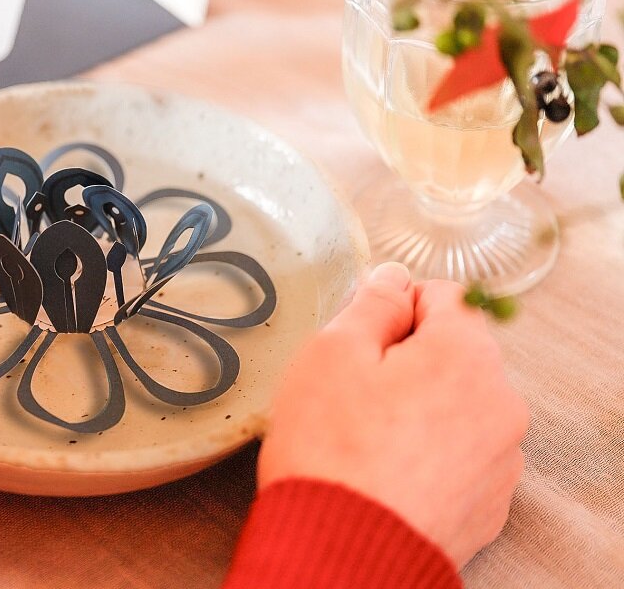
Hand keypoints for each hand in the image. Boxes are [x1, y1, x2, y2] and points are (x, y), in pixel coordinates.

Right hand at [257, 263, 528, 567]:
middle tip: (352, 391)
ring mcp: (500, 459)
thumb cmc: (331, 449)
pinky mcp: (488, 503)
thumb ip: (371, 303)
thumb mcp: (332, 351)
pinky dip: (427, 453)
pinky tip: (384, 470)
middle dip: (406, 360)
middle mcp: (500, 403)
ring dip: (418, 407)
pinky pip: (459, 454)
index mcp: (467, 354)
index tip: (359, 339)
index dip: (392, 307)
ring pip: (456, 405)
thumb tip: (392, 280)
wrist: (340, 552)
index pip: (443, 294)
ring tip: (364, 437)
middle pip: (453, 352)